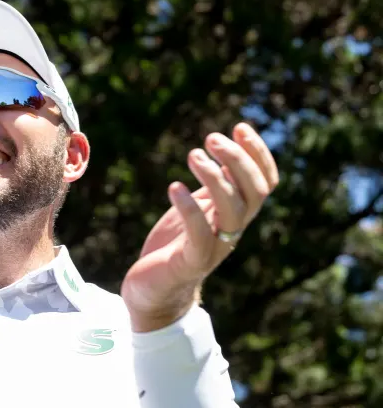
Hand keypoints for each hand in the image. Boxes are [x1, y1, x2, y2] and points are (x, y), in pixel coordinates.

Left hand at [121, 122, 279, 331]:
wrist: (152, 291)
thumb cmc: (174, 245)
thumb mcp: (199, 208)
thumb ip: (214, 186)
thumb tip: (225, 149)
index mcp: (237, 214)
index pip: (265, 182)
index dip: (259, 154)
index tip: (240, 126)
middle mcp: (233, 230)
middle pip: (254, 192)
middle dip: (238, 160)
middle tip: (212, 137)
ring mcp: (215, 247)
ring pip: (233, 209)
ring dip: (215, 177)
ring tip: (193, 154)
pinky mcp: (192, 261)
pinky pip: (200, 233)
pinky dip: (190, 207)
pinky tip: (174, 187)